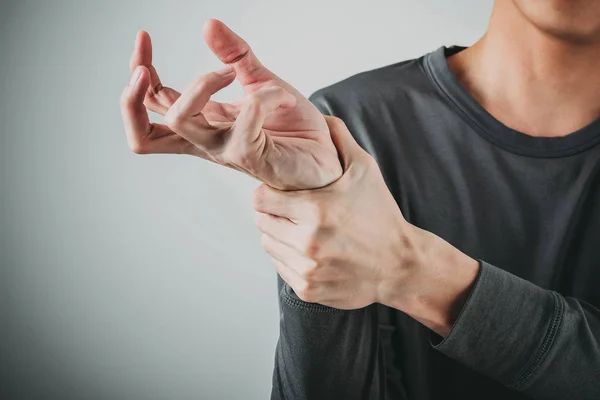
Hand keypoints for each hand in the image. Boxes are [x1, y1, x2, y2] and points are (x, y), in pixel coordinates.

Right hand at [120, 20, 341, 189]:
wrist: (325, 158)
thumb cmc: (293, 130)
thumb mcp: (261, 81)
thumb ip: (235, 56)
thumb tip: (208, 24)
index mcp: (204, 122)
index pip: (152, 104)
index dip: (138, 71)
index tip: (144, 35)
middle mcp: (207, 140)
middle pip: (143, 135)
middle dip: (133, 95)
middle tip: (145, 67)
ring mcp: (227, 150)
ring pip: (183, 121)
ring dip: (201, 84)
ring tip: (230, 74)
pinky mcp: (253, 157)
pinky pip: (245, 122)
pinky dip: (264, 97)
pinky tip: (282, 95)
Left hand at [252, 116, 478, 334]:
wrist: (399, 264)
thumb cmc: (380, 214)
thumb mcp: (365, 170)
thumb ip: (338, 139)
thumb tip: (319, 116)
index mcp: (316, 209)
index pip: (260, 199)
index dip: (267, 194)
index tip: (280, 194)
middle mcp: (308, 242)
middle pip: (260, 222)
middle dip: (273, 214)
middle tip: (293, 211)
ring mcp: (307, 269)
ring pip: (268, 245)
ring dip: (279, 236)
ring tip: (303, 230)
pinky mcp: (307, 289)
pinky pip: (280, 267)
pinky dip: (289, 258)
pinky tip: (311, 251)